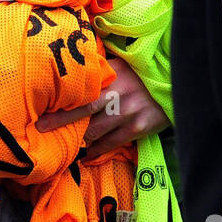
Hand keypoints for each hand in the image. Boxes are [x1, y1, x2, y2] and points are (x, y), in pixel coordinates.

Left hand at [36, 55, 168, 158]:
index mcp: (112, 73)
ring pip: (94, 130)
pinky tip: (87, 156)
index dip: (62, 98)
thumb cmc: (145, 74)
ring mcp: (128, 112)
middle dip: (60, 120)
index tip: (43, 105)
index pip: (82, 87)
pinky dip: (97, 151)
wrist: (181, 83)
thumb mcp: (124, 65)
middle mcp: (118, 93)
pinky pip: (111, 143)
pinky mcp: (139, 128)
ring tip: (64, 144)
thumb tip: (75, 75)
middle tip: (40, 128)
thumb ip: (102, 72)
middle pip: (83, 109)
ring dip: (78, 139)